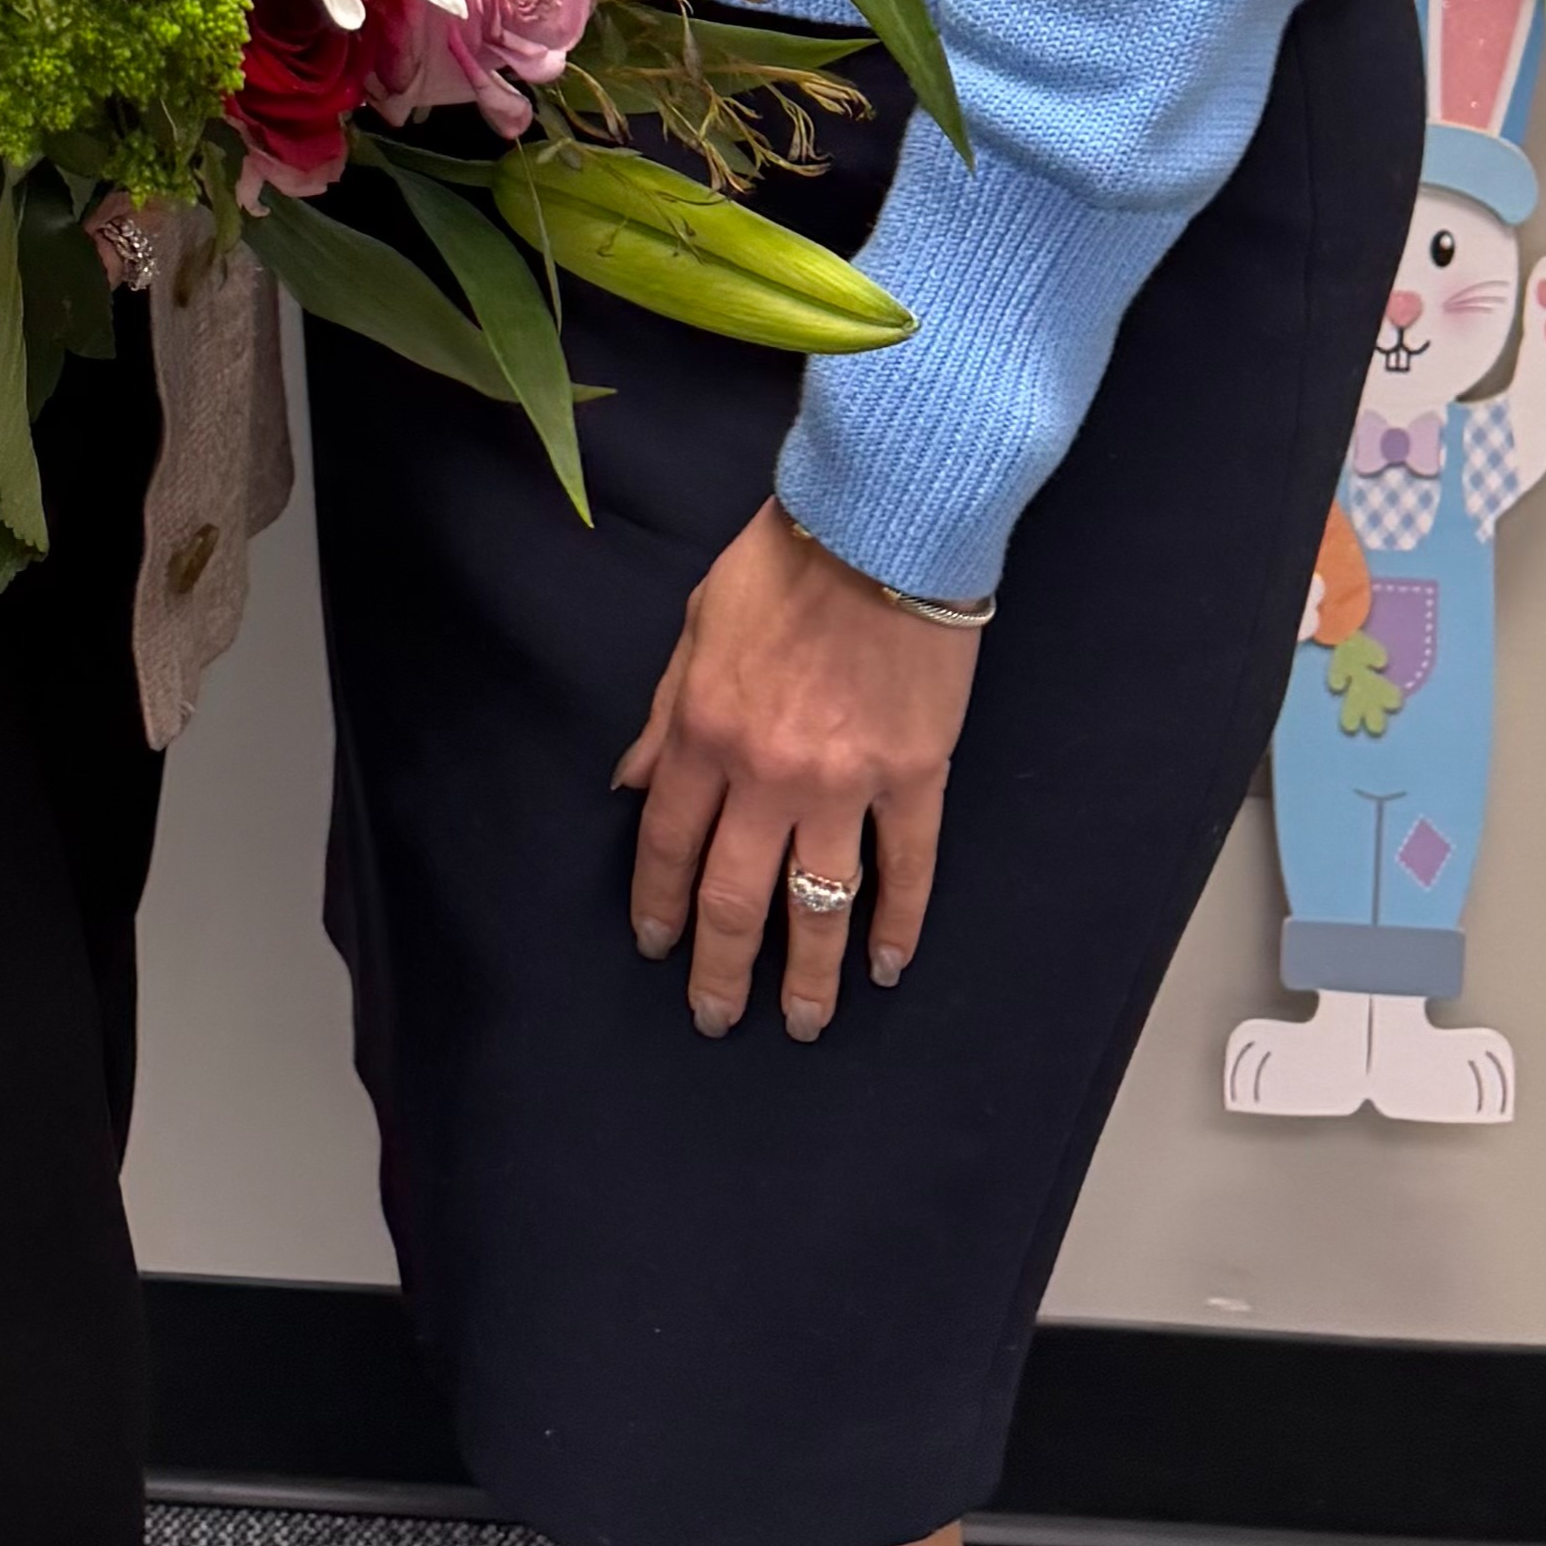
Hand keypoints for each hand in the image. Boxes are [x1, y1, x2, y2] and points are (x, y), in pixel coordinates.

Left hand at [615, 496, 982, 1042]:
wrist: (882, 523)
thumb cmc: (783, 562)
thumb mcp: (698, 624)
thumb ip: (664, 713)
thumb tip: (630, 783)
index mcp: (704, 731)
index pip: (666, 844)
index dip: (657, 903)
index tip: (655, 944)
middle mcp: (768, 774)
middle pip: (735, 898)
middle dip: (720, 968)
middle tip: (714, 1016)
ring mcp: (846, 783)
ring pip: (820, 907)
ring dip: (808, 976)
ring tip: (800, 1022)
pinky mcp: (914, 776)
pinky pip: (907, 869)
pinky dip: (898, 925)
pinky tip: (886, 966)